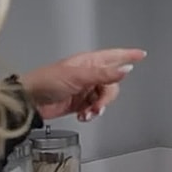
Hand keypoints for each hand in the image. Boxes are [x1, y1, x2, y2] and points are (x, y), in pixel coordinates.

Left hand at [19, 48, 145, 120]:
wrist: (30, 101)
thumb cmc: (47, 81)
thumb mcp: (78, 76)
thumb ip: (104, 74)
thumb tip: (126, 69)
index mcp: (89, 62)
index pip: (114, 56)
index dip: (128, 55)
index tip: (141, 55)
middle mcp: (88, 74)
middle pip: (111, 84)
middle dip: (107, 97)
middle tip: (98, 105)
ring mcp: (84, 88)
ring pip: (104, 98)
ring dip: (98, 107)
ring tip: (87, 113)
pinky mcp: (79, 102)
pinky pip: (94, 108)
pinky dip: (91, 113)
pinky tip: (82, 116)